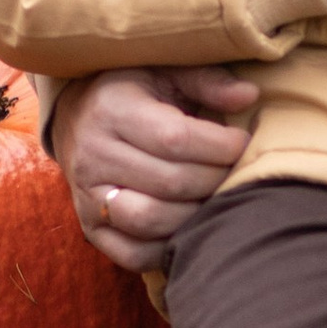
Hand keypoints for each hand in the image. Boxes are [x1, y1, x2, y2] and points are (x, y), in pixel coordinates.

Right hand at [53, 65, 258, 272]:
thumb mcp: (166, 73)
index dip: (220, 146)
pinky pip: (134, 254)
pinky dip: (169, 248)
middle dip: (216, 180)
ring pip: (151, 220)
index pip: (176, 139)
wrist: (77, 118)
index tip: (243, 142)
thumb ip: (208, 81)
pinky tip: (190, 225)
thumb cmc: (136, 93)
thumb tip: (250, 96)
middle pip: (171, 182)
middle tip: (235, 171)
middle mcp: (93, 155)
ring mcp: (86, 196)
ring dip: (196, 214)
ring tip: (214, 196)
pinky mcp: (90, 229)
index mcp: (112, 110)